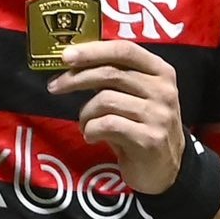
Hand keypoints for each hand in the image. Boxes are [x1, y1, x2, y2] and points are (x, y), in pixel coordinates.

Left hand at [47, 40, 185, 193]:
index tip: (66, 56)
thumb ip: (113, 76)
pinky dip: (91, 130)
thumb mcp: (134, 96)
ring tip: (85, 124)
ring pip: (105, 100)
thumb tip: (73, 60)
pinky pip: (107, 125)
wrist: (164, 168)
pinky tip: (92, 136)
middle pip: (110, 73)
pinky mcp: (150, 139)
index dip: (93, 50)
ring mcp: (158, 115)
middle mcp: (163, 90)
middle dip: (76, 79)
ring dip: (85, 113)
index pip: (124, 49)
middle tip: (54, 86)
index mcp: (160, 71)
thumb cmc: (141, 126)